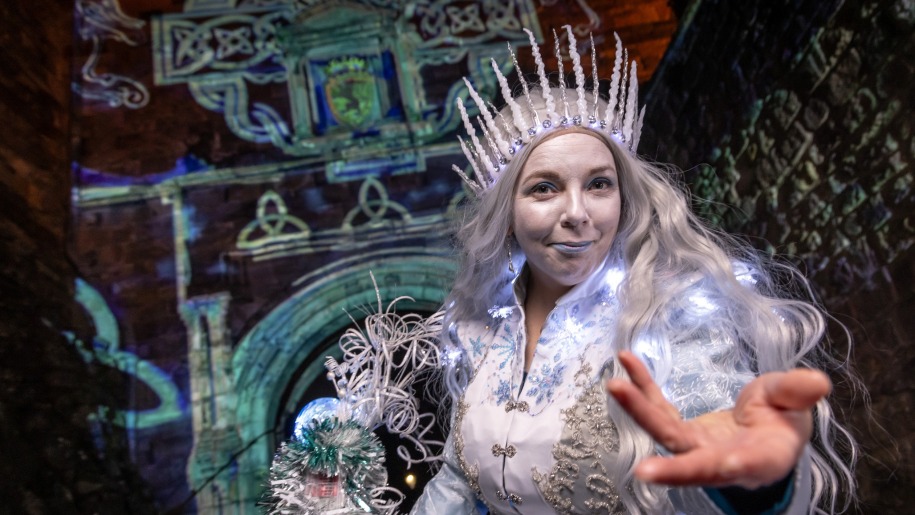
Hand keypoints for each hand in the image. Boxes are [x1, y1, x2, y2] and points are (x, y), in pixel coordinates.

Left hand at [606, 351, 829, 488]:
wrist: (765, 434)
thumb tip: (817, 382)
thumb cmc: (782, 422)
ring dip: (639, 411)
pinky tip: (626, 361)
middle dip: (670, 467)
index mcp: (759, 459)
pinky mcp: (681, 431)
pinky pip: (658, 408)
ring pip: (665, 433)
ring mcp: (696, 447)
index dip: (731, 468)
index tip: (722, 467)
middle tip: (642, 471)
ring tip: (615, 386)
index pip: (744, 467)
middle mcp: (721, 460)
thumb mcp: (796, 404)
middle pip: (692, 461)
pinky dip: (641, 386)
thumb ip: (798, 393)